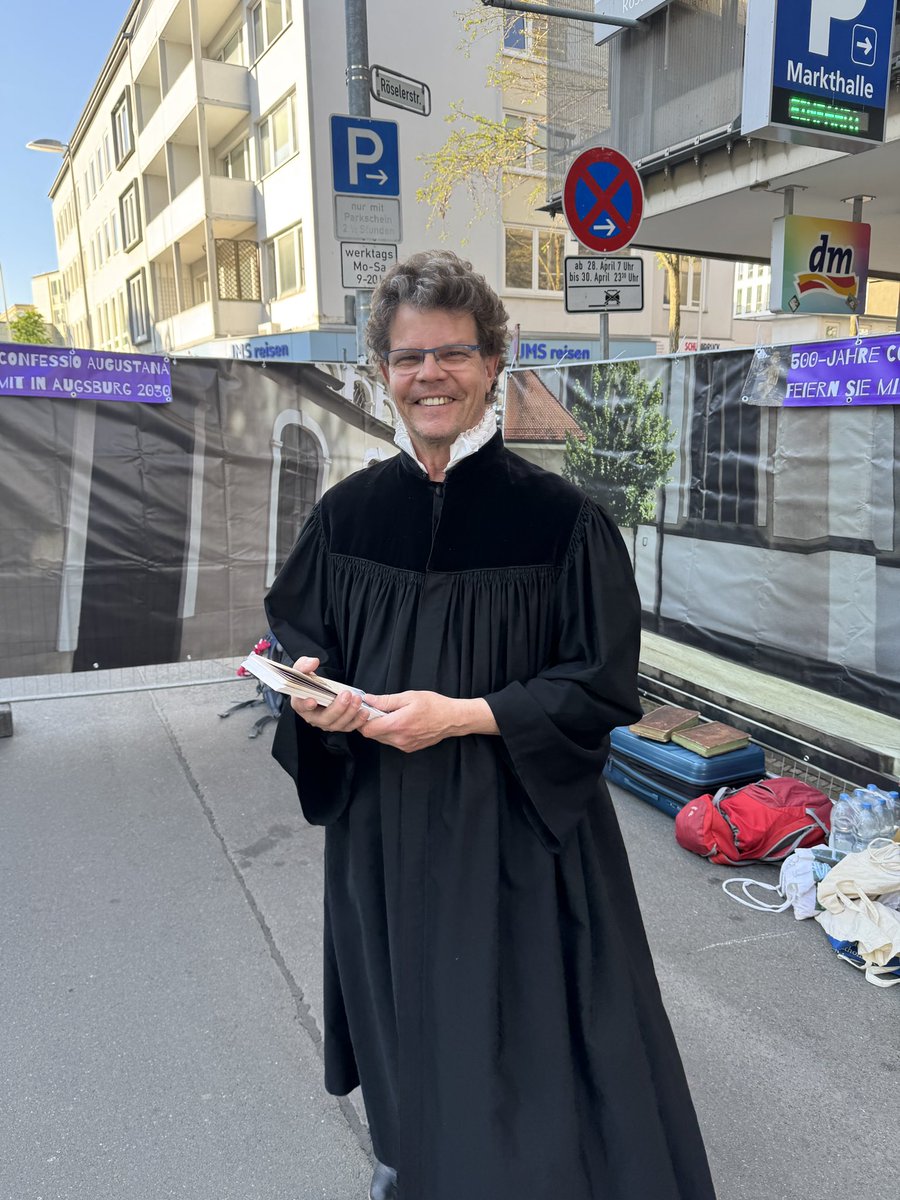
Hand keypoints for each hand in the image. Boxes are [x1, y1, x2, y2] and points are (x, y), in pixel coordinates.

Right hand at [289, 657, 370, 734]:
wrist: (316, 689)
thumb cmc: (307, 681)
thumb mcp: (302, 670)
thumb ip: (304, 665)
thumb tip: (313, 662)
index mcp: (300, 704)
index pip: (302, 706)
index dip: (307, 705)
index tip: (313, 701)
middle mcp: (312, 717)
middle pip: (324, 718)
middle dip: (337, 708)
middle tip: (347, 695)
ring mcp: (326, 723)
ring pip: (338, 724)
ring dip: (350, 713)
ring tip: (357, 700)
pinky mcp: (338, 724)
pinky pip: (348, 726)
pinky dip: (357, 721)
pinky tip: (364, 711)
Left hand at [360, 692, 497, 752]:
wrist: (452, 720)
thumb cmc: (434, 705)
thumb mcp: (409, 697)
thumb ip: (386, 700)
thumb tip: (368, 700)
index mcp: (397, 724)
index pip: (368, 729)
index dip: (362, 719)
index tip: (365, 710)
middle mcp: (399, 739)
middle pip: (372, 735)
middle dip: (370, 723)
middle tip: (375, 710)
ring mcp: (404, 745)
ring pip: (381, 739)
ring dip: (380, 728)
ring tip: (389, 715)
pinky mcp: (409, 748)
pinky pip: (391, 742)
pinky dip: (389, 733)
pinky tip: (398, 722)